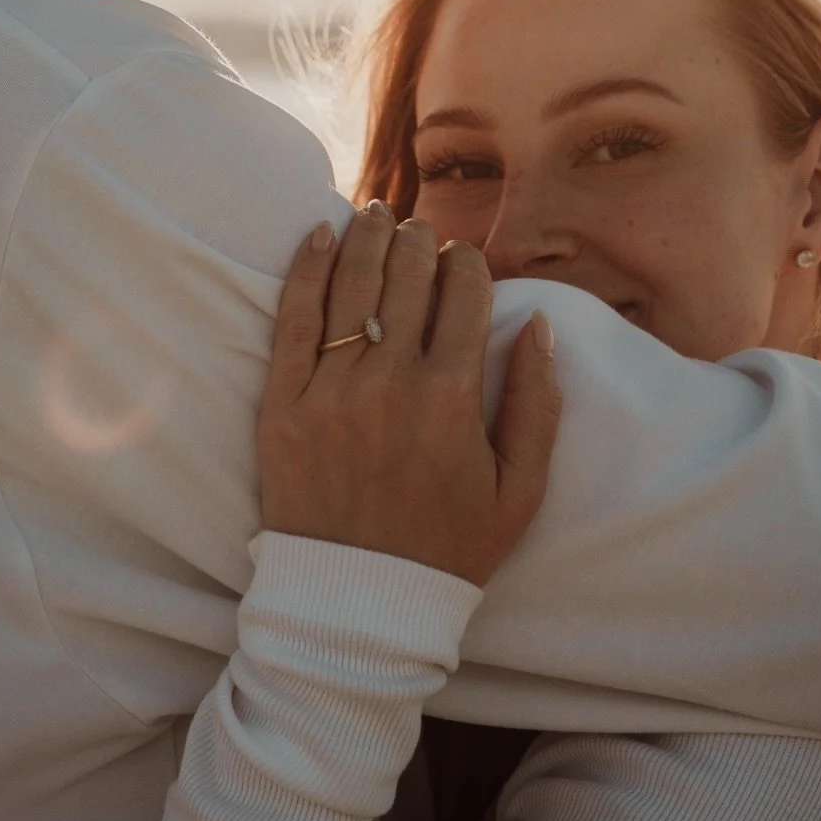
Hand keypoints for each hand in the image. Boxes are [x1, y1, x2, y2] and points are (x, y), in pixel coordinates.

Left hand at [258, 203, 561, 586]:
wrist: (358, 605)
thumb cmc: (447, 549)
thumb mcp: (520, 491)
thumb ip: (538, 406)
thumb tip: (539, 328)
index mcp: (453, 396)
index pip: (464, 293)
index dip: (466, 264)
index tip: (462, 261)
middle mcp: (392, 380)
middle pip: (406, 275)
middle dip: (418, 241)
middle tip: (417, 231)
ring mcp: (331, 389)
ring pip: (351, 282)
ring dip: (366, 236)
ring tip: (373, 215)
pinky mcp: (282, 402)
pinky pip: (293, 317)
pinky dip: (307, 268)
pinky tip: (318, 237)